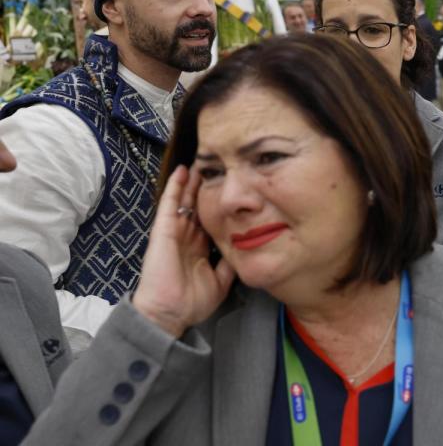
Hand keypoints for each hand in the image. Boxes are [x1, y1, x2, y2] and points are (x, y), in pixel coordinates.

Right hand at [133, 166, 235, 337]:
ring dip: (193, 182)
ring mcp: (175, 232)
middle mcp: (188, 237)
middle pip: (199, 206)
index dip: (220, 205)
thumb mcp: (221, 281)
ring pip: (185, 200)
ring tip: (203, 161)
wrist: (169, 314)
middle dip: (207, 187)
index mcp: (200, 248)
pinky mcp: (163, 231)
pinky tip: (183, 171)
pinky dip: (176, 187)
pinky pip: (169, 204)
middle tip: (219, 167)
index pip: (211, 220)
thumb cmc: (192, 302)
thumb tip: (246, 251)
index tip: (233, 190)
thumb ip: (230, 265)